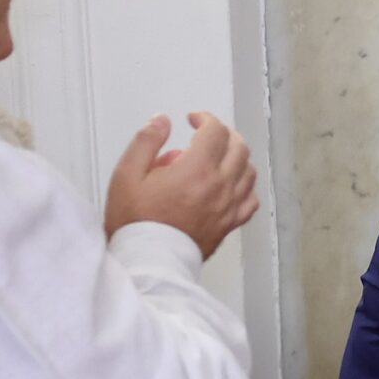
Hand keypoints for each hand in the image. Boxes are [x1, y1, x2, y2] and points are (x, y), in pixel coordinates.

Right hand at [105, 112, 258, 257]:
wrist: (148, 259)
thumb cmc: (134, 219)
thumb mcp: (127, 174)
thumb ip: (146, 142)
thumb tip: (163, 120)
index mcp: (197, 170)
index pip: (216, 132)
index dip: (205, 119)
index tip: (193, 119)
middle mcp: (220, 186)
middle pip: (239, 148)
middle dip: (224, 134)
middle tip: (207, 134)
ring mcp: (230, 206)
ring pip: (249, 172)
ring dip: (237, 157)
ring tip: (216, 157)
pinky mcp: (231, 223)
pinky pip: (251, 200)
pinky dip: (245, 186)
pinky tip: (230, 185)